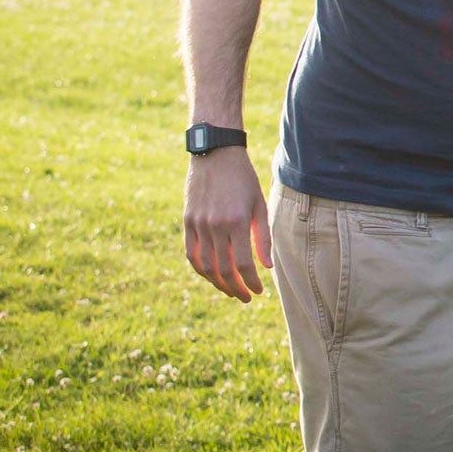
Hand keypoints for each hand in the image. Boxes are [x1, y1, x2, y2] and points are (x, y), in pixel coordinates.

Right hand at [183, 147, 271, 301]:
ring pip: (205, 266)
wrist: (214, 154)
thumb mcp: (259, 204)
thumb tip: (265, 268)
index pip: (242, 264)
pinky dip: (201, 269)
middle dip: (235, 288)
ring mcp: (197, 225)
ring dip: (217, 283)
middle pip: (223, 269)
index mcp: (235, 222)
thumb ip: (262, 237)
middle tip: (246, 297)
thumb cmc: (243, 179)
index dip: (250, 282)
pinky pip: (190, 254)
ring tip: (230, 290)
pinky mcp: (187, 222)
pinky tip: (212, 276)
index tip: (258, 291)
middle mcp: (214, 226)